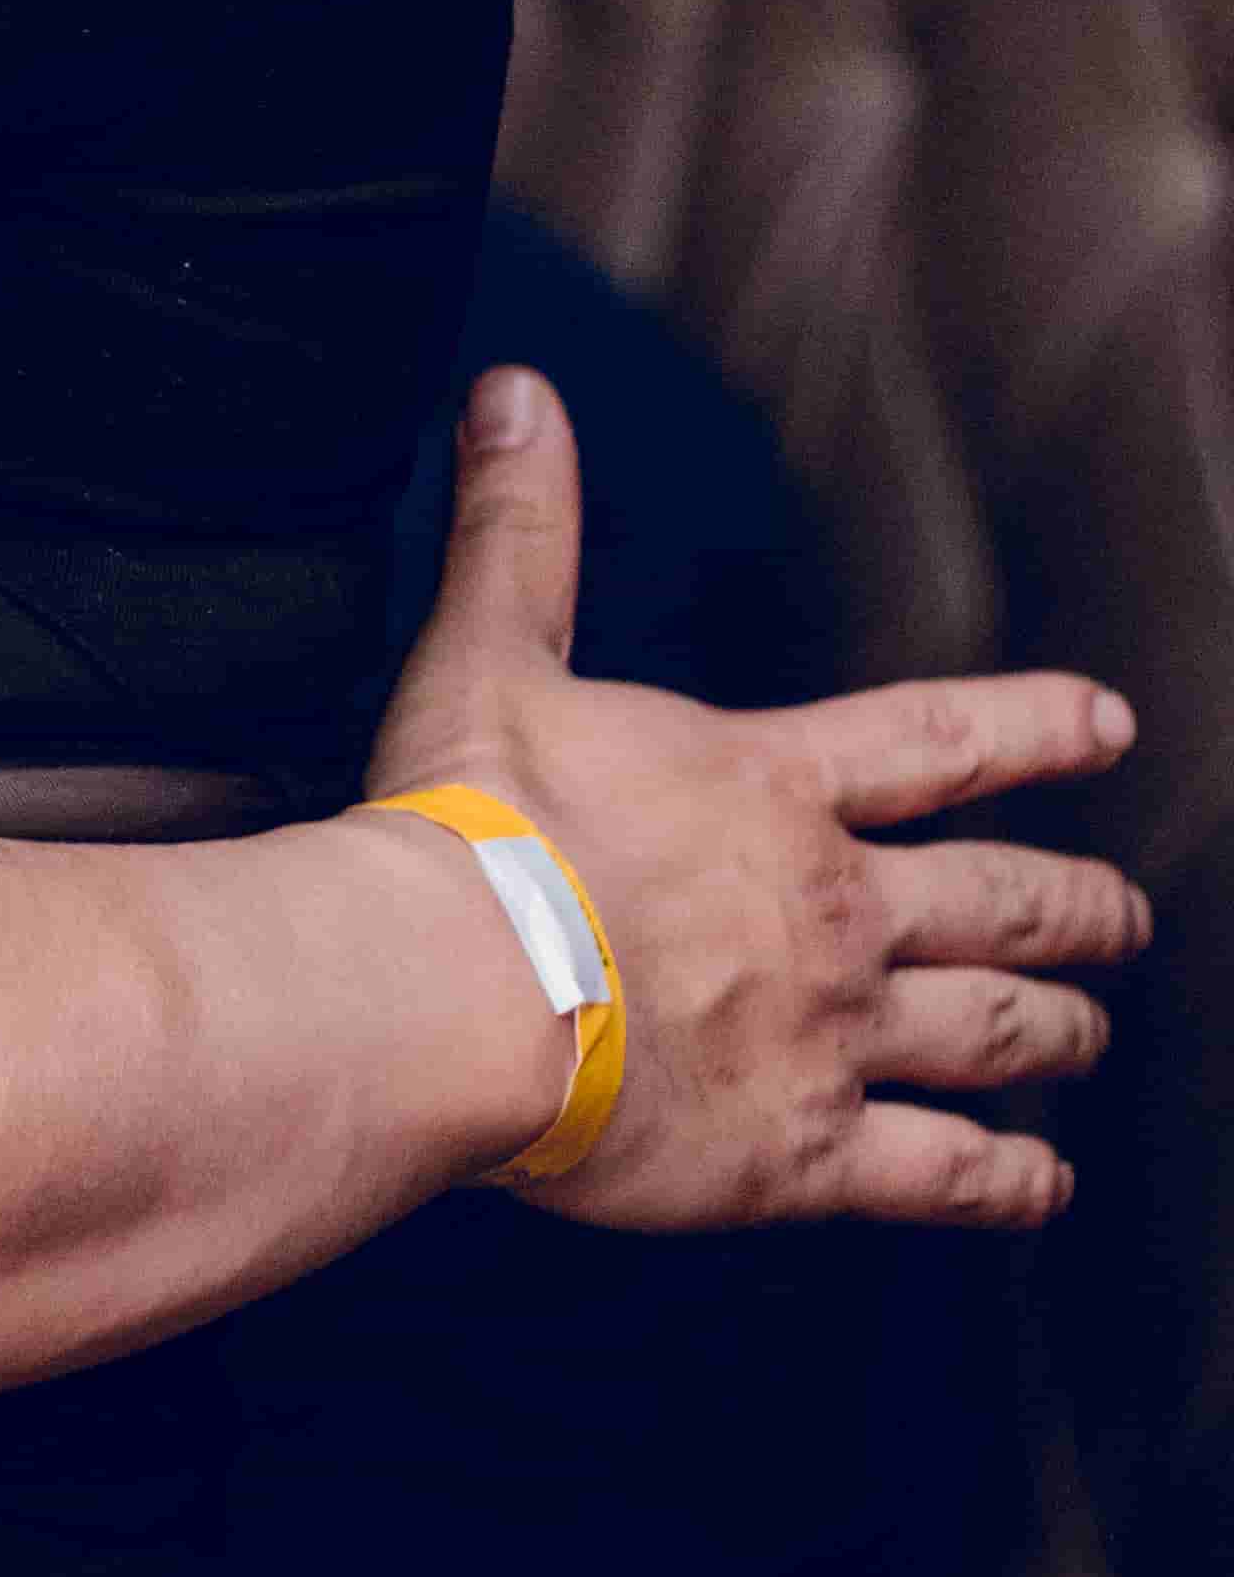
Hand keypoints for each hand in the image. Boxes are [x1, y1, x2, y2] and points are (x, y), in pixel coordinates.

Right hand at [370, 367, 1146, 1228]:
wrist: (453, 984)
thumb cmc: (468, 828)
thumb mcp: (488, 650)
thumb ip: (519, 526)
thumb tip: (517, 395)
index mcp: (772, 788)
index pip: (941, 739)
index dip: (1035, 727)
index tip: (1105, 724)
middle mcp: (833, 908)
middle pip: (1002, 900)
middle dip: (1078, 907)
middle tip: (1123, 916)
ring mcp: (833, 1032)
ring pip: (995, 1030)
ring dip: (1058, 1031)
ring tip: (1090, 1035)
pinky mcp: (803, 1149)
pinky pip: (940, 1170)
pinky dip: (1005, 1180)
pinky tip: (1038, 1181)